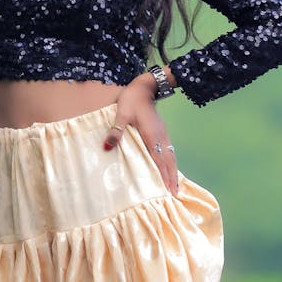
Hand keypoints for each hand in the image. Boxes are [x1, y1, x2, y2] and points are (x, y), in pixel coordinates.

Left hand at [104, 73, 178, 195]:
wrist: (144, 86)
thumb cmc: (132, 100)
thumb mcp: (121, 113)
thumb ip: (116, 130)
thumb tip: (107, 147)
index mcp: (151, 135)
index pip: (159, 159)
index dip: (164, 175)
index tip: (169, 190)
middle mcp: (160, 137)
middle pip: (169, 161)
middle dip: (172, 178)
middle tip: (174, 196)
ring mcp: (163, 134)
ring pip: (171, 156)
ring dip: (173, 171)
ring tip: (174, 187)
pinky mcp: (162, 132)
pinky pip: (169, 150)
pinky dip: (171, 162)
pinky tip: (170, 169)